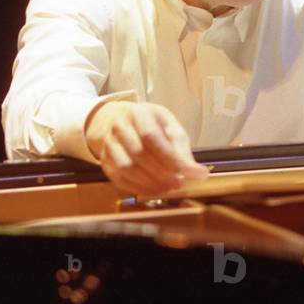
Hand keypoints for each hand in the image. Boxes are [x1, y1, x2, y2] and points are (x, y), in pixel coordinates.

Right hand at [85, 101, 209, 195]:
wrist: (120, 120)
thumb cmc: (150, 124)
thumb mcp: (170, 127)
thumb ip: (182, 149)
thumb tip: (198, 173)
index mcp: (139, 113)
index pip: (151, 136)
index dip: (169, 157)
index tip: (185, 172)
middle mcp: (119, 127)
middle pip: (138, 154)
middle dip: (160, 173)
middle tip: (177, 183)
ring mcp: (109, 144)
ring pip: (126, 168)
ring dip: (148, 183)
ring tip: (166, 187)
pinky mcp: (105, 161)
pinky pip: (119, 178)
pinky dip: (138, 188)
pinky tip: (153, 190)